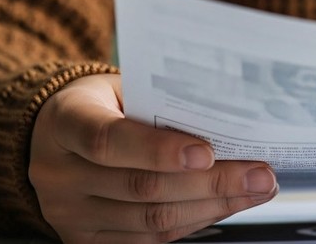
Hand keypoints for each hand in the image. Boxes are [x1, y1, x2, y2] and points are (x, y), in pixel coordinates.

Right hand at [29, 74, 277, 242]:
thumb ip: (163, 102)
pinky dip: (194, 221)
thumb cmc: (107, 102)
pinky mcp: (82, 239)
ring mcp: (67, 213)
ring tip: (257, 190)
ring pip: (150, 220)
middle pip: (141, 186)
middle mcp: (58, 173)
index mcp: (65, 121)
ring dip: (213, 206)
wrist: (54, 134)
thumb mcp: (124, 87)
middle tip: (261, 174)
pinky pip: (147, 240)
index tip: (207, 153)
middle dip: (211, 183)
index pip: (107, 139)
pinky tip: (227, 205)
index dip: (158, 149)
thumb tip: (233, 117)